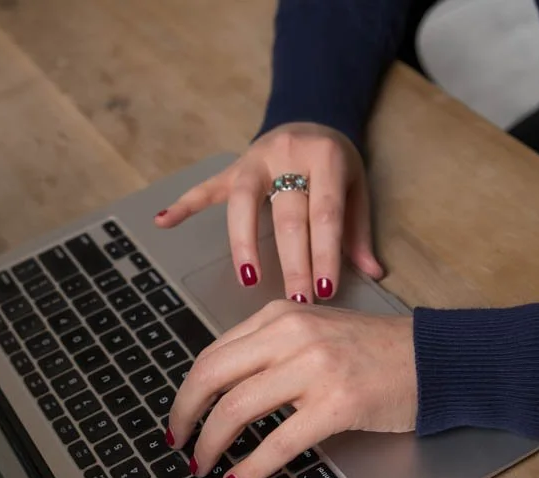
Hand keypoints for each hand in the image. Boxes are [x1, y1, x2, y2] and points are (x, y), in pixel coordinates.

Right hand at [154, 122, 383, 302]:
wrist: (311, 115)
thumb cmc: (335, 163)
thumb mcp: (356, 187)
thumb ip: (358, 231)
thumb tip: (374, 273)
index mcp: (326, 158)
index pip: (325, 213)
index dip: (325, 252)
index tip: (324, 288)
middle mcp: (287, 155)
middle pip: (287, 215)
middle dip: (293, 262)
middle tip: (296, 300)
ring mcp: (254, 160)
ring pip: (243, 204)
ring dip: (245, 245)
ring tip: (249, 280)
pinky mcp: (232, 168)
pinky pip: (206, 188)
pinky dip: (183, 204)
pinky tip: (164, 221)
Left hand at [166, 300, 416, 477]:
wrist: (434, 360)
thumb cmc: (374, 353)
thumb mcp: (314, 333)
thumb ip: (269, 351)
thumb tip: (221, 393)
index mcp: (279, 316)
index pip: (213, 354)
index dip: (187, 392)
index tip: (180, 418)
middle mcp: (291, 334)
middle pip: (211, 376)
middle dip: (185, 415)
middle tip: (178, 443)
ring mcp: (314, 367)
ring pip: (236, 408)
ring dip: (211, 444)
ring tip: (203, 466)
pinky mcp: (336, 404)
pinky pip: (277, 442)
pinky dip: (251, 467)